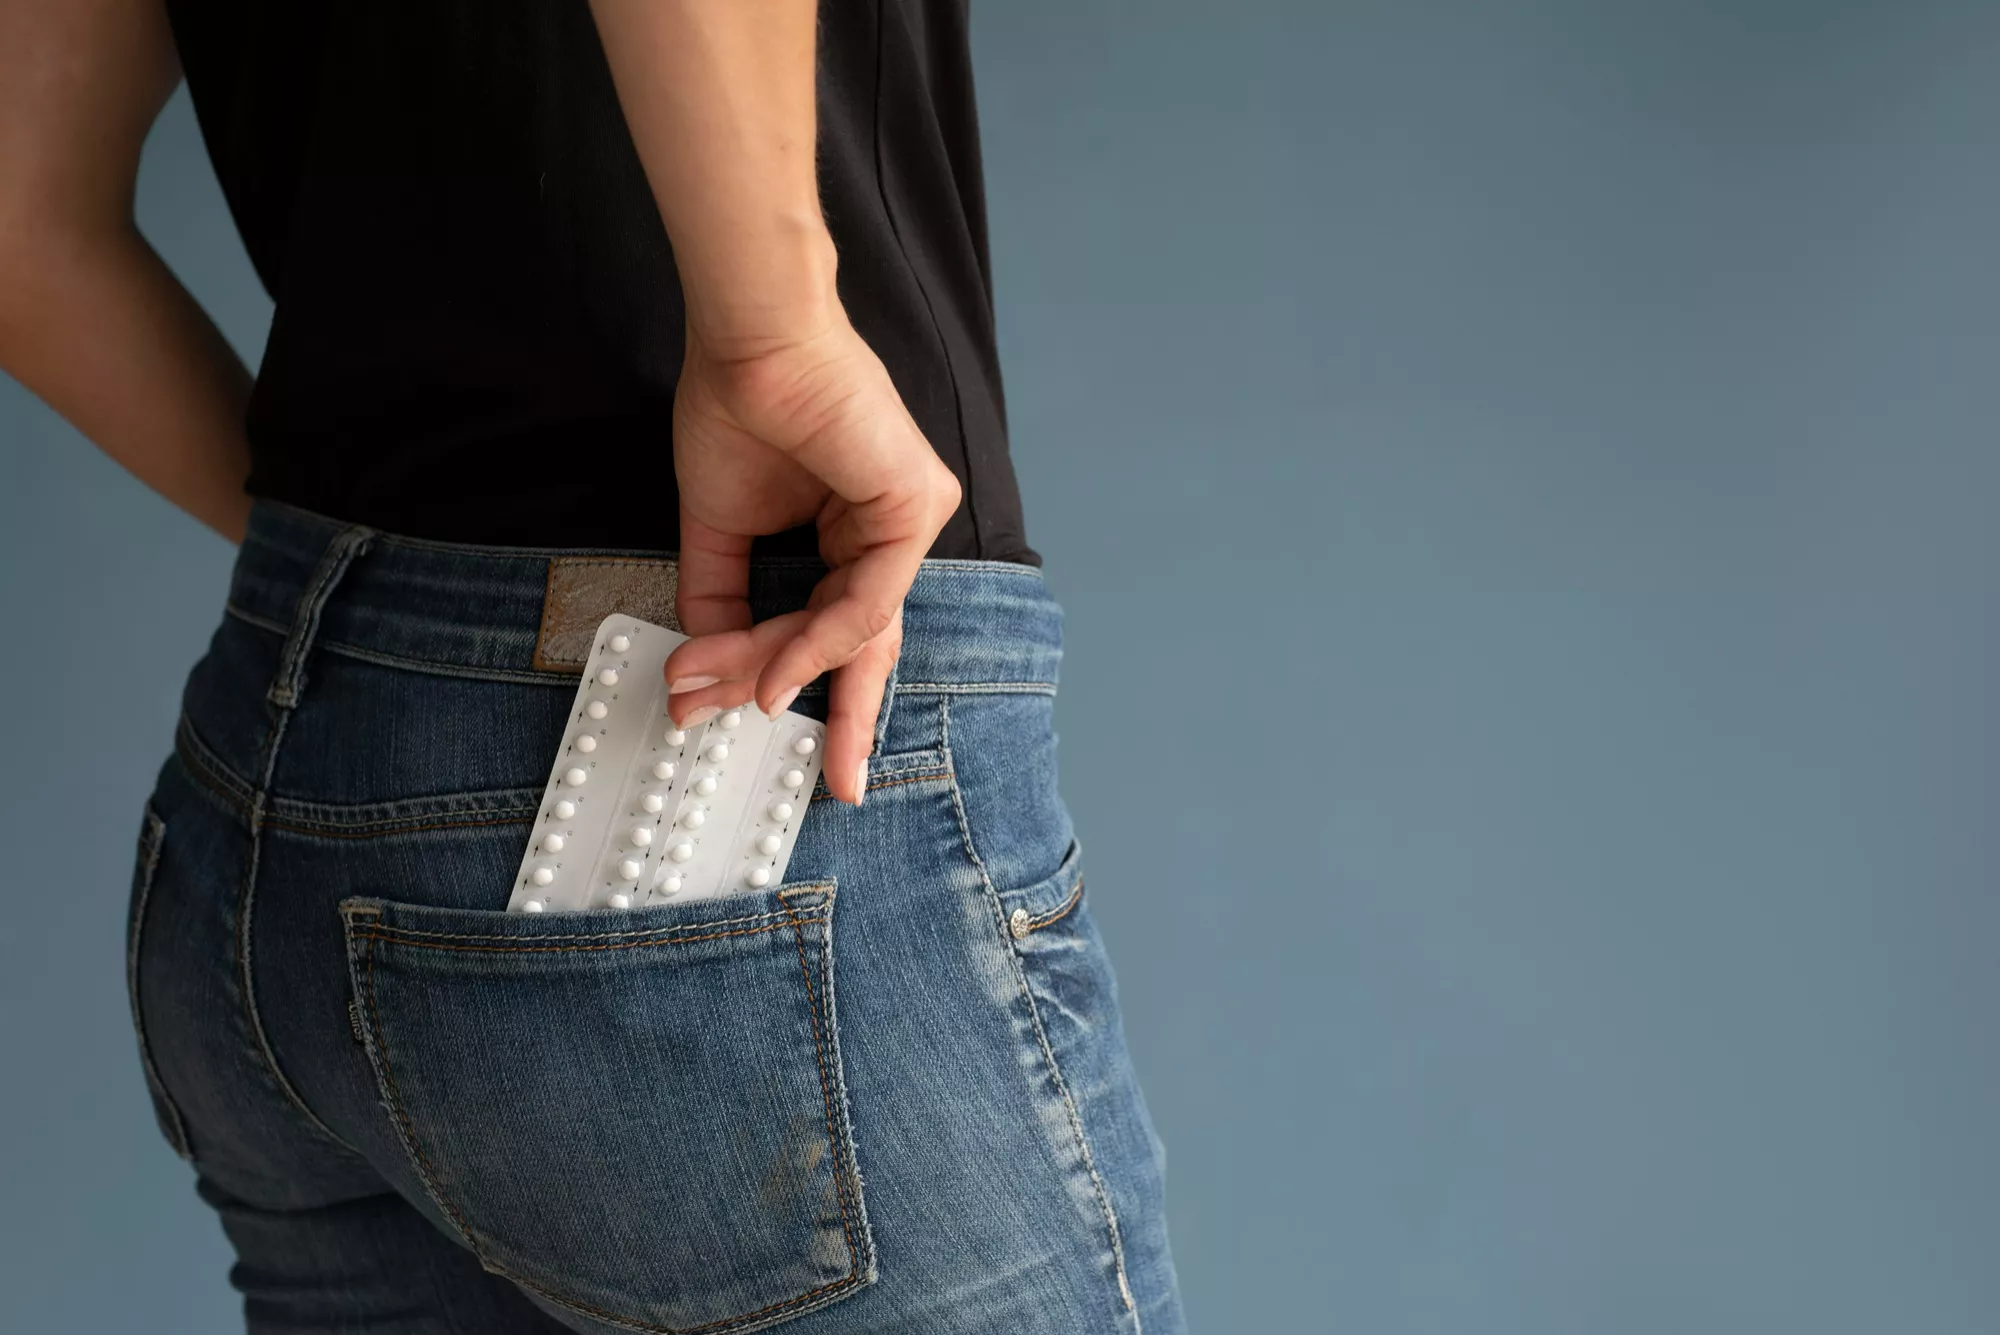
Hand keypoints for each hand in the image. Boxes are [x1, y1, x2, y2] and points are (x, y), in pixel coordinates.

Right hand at [661, 312, 961, 805]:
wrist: (748, 344)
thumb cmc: (739, 409)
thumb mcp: (720, 528)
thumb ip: (722, 601)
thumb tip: (705, 669)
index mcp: (852, 534)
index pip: (844, 629)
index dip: (816, 689)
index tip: (790, 746)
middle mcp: (889, 532)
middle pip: (867, 645)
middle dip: (845, 721)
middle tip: (833, 786)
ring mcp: (909, 520)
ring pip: (849, 630)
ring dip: (774, 669)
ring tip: (714, 695)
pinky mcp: (915, 508)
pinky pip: (863, 602)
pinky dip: (812, 643)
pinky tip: (771, 674)